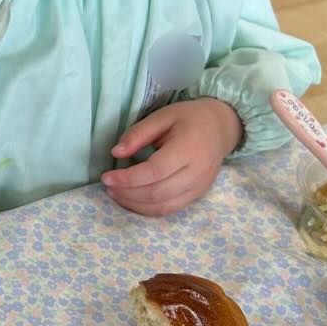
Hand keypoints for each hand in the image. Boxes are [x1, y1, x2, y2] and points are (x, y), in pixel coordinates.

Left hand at [103, 99, 242, 215]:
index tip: (106, 177)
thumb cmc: (188, 118)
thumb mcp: (162, 116)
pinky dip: (148, 209)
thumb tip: (116, 153)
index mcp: (189, 149)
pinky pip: (170, 209)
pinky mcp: (197, 195)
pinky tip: (132, 200)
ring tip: (116, 194)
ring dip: (135, 204)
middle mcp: (197, 172)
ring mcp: (199, 187)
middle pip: (158, 193)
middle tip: (108, 186)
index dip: (128, 178)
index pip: (155, 171)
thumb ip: (138, 134)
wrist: (220, 128)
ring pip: (163, 206)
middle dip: (128, 193)